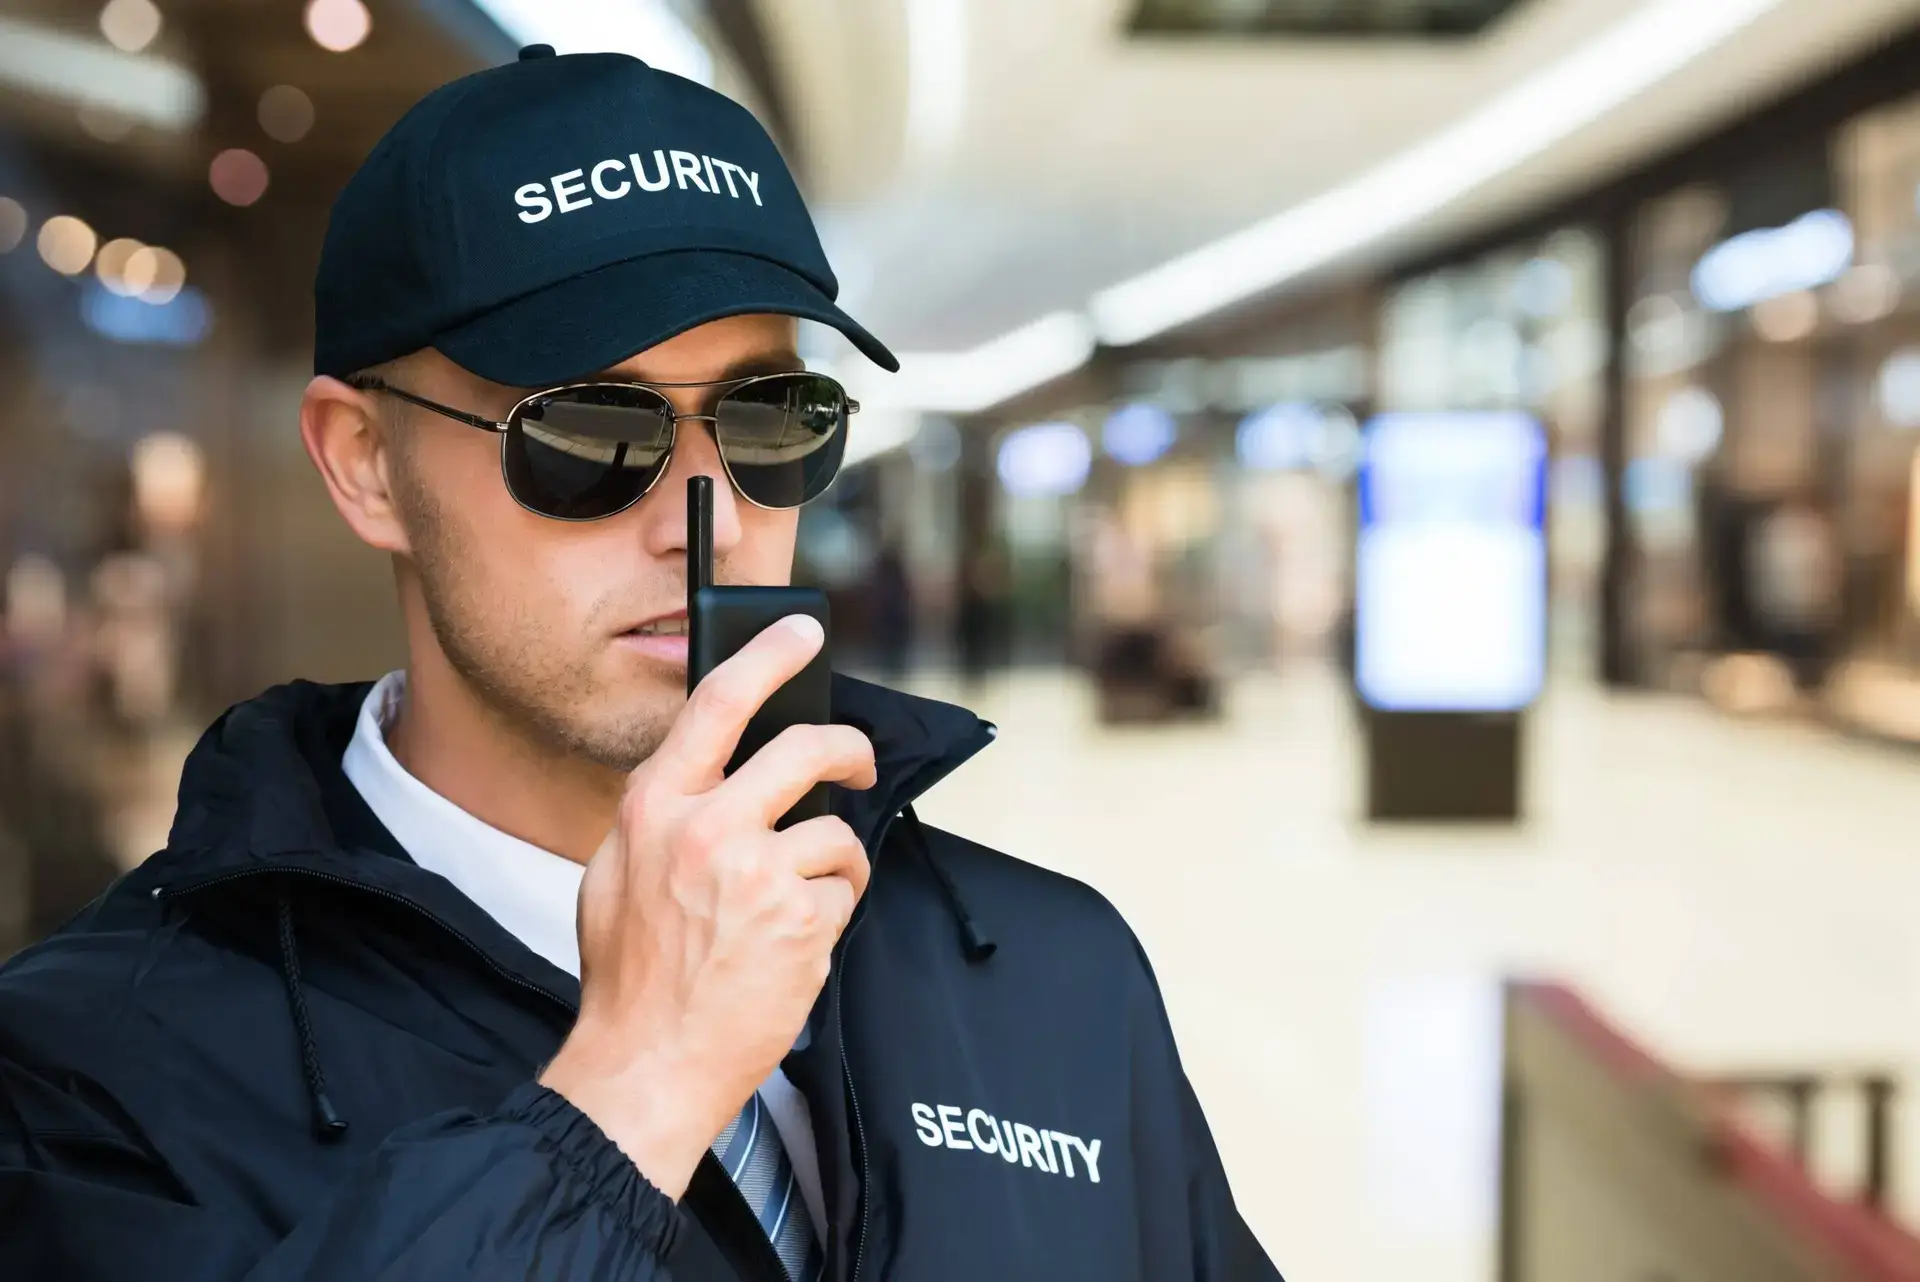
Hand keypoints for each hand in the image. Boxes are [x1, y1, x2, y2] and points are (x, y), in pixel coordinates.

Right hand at [539, 615, 875, 1198]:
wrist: (646, 1063)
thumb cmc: (631, 975)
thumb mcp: (617, 872)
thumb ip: (666, 814)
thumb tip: (719, 770)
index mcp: (654, 807)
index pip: (718, 703)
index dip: (769, 656)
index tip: (803, 633)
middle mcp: (706, 827)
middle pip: (807, 748)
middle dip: (849, 750)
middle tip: (857, 765)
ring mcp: (757, 873)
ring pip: (834, 834)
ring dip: (832, 866)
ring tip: (797, 907)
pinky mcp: (801, 919)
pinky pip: (843, 893)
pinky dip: (830, 916)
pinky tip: (792, 946)